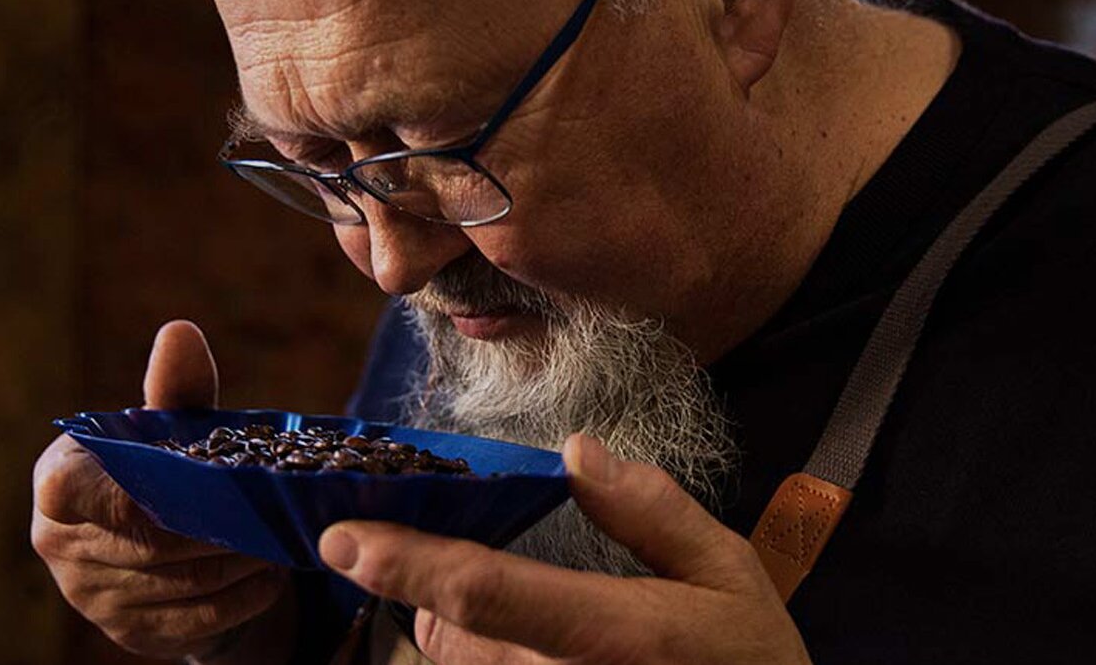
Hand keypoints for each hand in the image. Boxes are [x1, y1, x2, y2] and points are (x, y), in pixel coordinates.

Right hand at [31, 321, 293, 661]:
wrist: (171, 554)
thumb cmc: (165, 474)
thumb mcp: (172, 430)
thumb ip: (176, 388)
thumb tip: (180, 332)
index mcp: (59, 482)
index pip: (68, 491)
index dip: (124, 492)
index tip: (185, 483)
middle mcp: (61, 545)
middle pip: (149, 541)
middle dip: (217, 524)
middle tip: (271, 509)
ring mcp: (92, 598)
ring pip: (182, 582)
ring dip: (240, 560)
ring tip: (279, 535)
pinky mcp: (131, 635)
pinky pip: (199, 619)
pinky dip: (244, 596)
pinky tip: (271, 573)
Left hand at [319, 433, 811, 663]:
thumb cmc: (750, 663)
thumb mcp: (727, 575)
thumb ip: (651, 512)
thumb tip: (575, 452)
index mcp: (615, 635)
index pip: (487, 592)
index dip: (407, 563)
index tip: (345, 538)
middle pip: (446, 633)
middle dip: (428, 587)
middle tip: (448, 555)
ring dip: (455, 635)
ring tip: (505, 614)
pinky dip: (484, 663)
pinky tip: (520, 648)